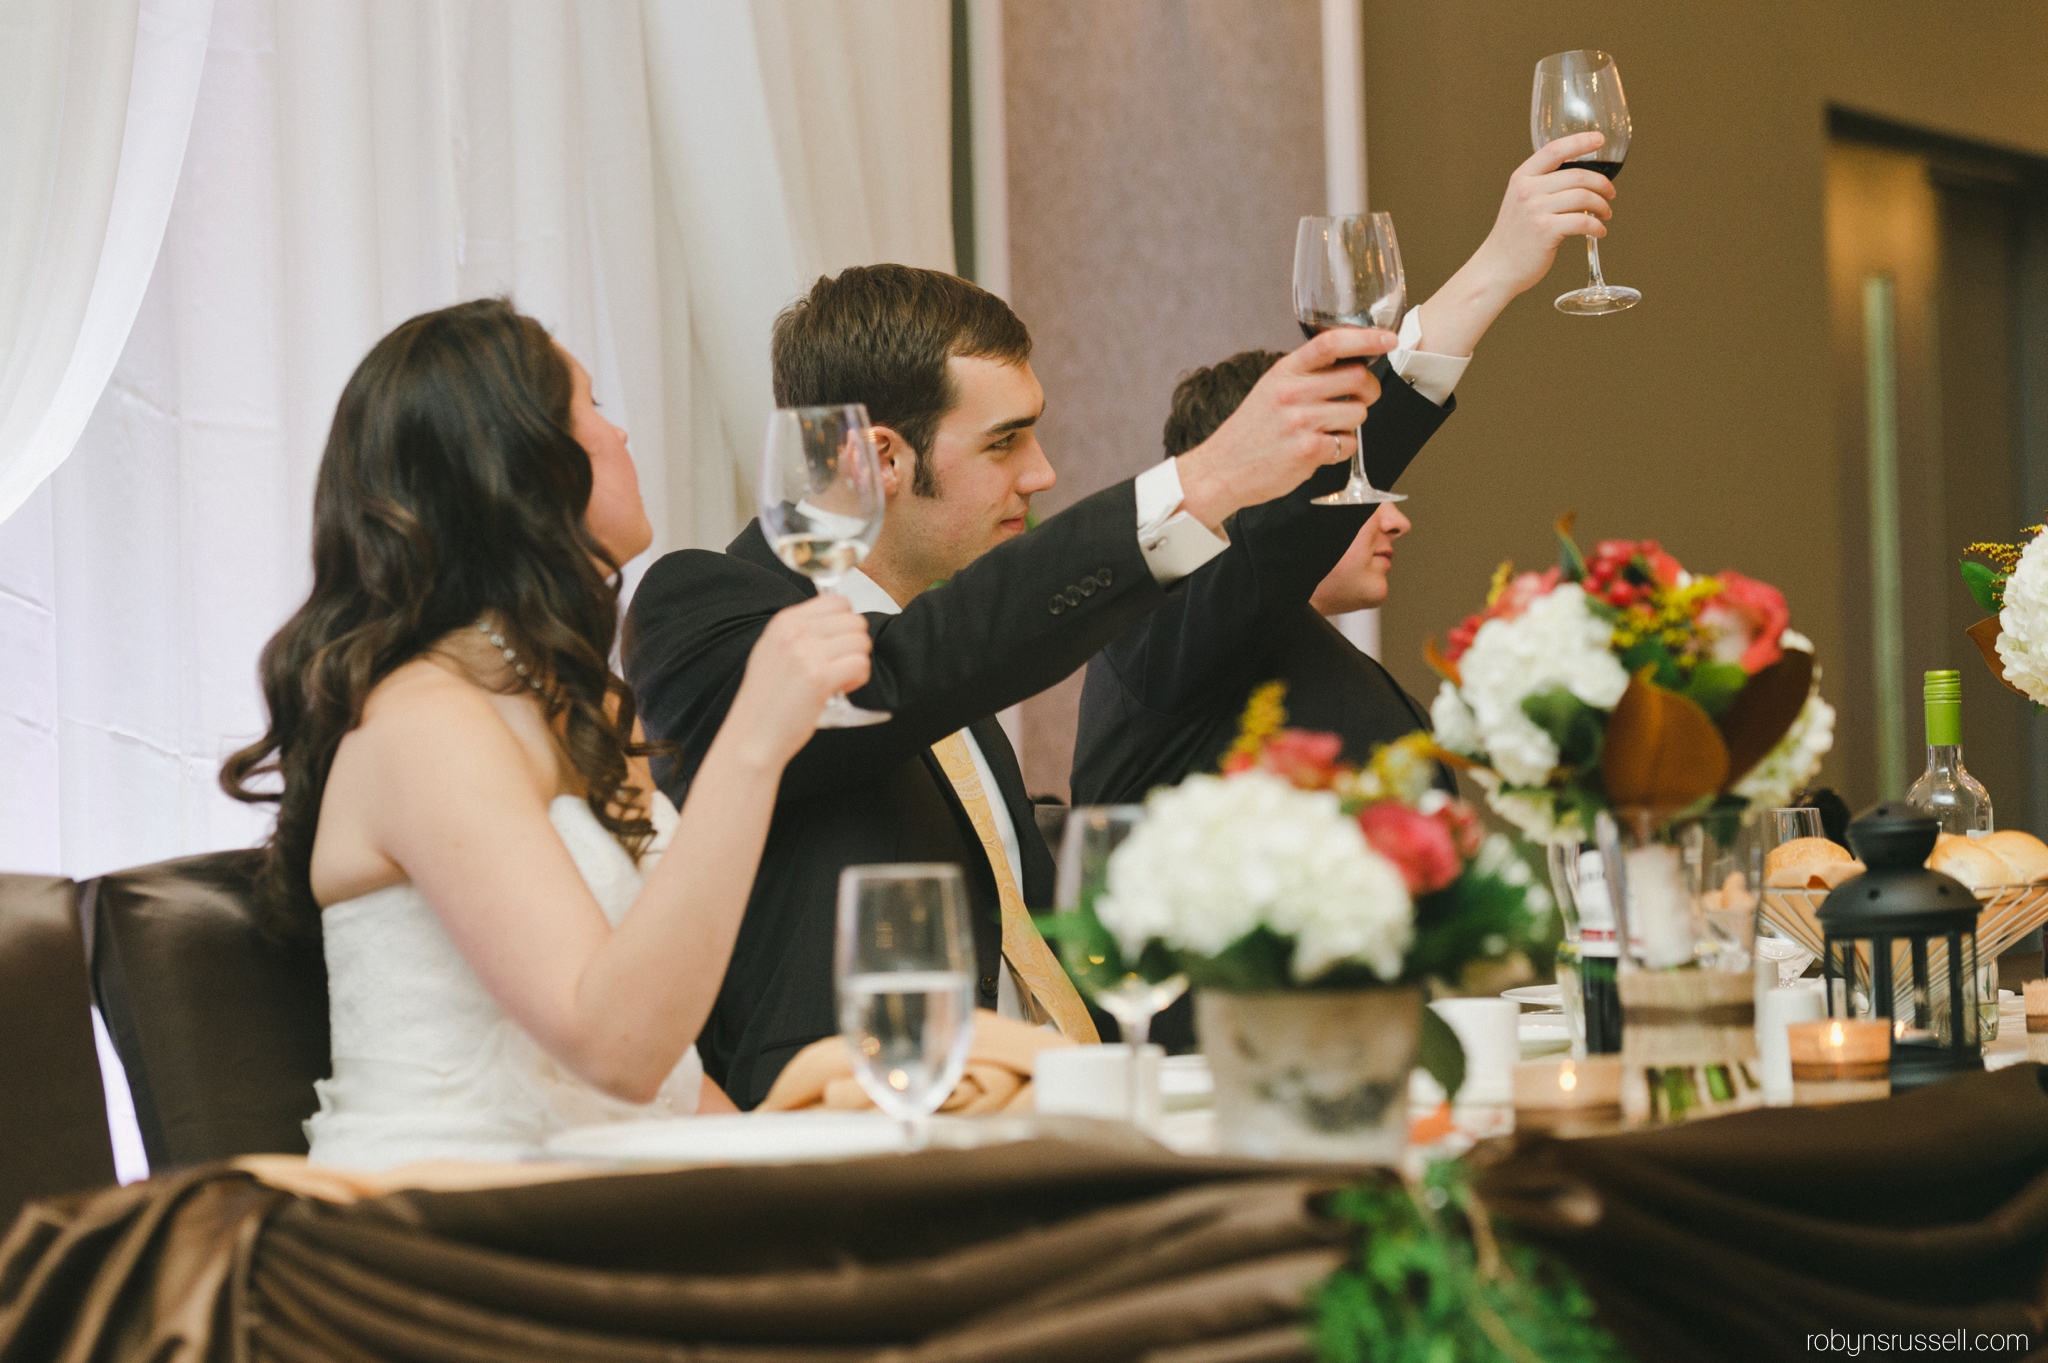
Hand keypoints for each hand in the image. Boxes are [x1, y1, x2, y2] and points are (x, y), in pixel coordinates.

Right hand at [726, 595, 872, 763]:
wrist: (751, 735)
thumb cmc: (764, 700)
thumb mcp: (773, 650)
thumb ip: (802, 631)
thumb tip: (839, 620)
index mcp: (784, 621)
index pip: (838, 602)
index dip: (845, 626)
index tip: (835, 646)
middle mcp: (795, 631)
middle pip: (855, 621)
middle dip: (854, 646)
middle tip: (837, 667)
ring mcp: (807, 653)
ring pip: (861, 642)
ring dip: (856, 663)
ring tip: (836, 680)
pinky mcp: (820, 677)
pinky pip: (861, 664)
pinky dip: (857, 680)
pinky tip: (838, 690)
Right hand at [1173, 326, 1393, 530]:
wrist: (1221, 470)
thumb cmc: (1250, 432)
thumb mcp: (1270, 390)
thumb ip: (1305, 376)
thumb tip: (1351, 366)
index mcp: (1284, 371)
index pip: (1330, 343)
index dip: (1366, 338)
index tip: (1387, 340)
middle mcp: (1292, 392)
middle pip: (1357, 378)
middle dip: (1369, 390)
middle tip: (1362, 398)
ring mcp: (1300, 422)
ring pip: (1358, 413)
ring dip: (1352, 423)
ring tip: (1328, 430)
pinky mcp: (1307, 450)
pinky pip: (1349, 443)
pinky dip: (1342, 448)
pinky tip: (1321, 450)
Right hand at [1475, 132, 1615, 294]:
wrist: (1497, 268)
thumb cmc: (1514, 237)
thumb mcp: (1520, 201)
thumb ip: (1542, 185)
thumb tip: (1581, 178)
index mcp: (1522, 177)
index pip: (1554, 150)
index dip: (1580, 141)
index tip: (1599, 139)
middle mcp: (1527, 190)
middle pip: (1578, 175)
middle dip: (1602, 184)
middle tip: (1610, 194)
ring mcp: (1535, 211)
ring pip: (1583, 197)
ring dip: (1602, 205)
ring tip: (1605, 214)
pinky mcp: (1545, 231)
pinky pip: (1582, 222)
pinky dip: (1597, 227)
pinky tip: (1599, 231)